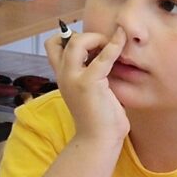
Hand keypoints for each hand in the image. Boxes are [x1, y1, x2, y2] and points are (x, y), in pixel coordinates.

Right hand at [47, 27, 127, 144]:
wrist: (98, 140)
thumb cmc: (100, 119)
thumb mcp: (92, 91)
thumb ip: (93, 74)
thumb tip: (107, 57)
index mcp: (63, 76)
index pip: (54, 46)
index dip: (70, 38)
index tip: (93, 45)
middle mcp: (64, 75)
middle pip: (64, 40)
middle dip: (87, 36)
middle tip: (105, 45)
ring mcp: (74, 78)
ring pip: (77, 42)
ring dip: (97, 38)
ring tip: (111, 45)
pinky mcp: (89, 83)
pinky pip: (103, 57)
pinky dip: (114, 45)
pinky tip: (122, 39)